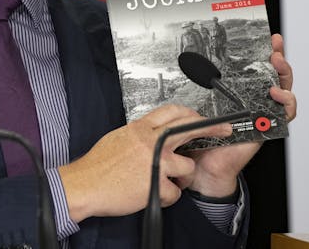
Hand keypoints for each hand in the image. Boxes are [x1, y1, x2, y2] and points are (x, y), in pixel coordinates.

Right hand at [59, 104, 231, 221]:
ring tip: (165, 180)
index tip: (203, 117)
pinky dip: (167, 196)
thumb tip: (152, 133)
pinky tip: (151, 194)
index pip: (171, 111)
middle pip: (188, 128)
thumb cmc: (98, 165)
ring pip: (187, 166)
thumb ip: (139, 134)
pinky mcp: (157, 185)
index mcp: (140, 129)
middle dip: (210, 128)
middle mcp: (150, 142)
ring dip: (180, 176)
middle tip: (223, 130)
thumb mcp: (118, 138)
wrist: (85, 185)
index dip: (191, 113)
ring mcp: (155, 163)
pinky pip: (175, 192)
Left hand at [176, 33, 297, 196]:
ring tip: (277, 63)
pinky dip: (286, 103)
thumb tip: (181, 66)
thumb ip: (193, 91)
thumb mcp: (193, 108)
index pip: (249, 69)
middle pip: (271, 75)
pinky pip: (285, 115)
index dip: (258, 53)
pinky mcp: (267, 128)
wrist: (201, 167)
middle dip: (276, 56)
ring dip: (284, 74)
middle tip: (274, 45)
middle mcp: (250, 102)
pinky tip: (277, 94)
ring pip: (283, 90)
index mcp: (233, 95)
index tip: (262, 37)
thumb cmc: (196, 139)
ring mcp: (261, 114)